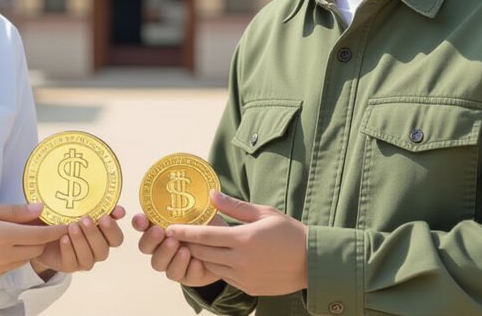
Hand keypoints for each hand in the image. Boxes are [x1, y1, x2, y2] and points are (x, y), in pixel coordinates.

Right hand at [0, 202, 66, 279]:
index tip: (66, 222)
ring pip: (27, 258)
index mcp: (2, 236)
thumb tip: (40, 208)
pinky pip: (14, 264)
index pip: (40, 235)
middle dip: (44, 236)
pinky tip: (7, 242)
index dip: (56, 229)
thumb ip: (15, 211)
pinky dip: (17, 254)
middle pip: (37, 248)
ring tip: (22, 230)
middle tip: (42, 222)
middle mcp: (3, 256)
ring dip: (31, 246)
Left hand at [32, 205, 126, 274]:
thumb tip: (120, 211)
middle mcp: (96, 250)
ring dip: (80, 241)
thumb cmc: (65, 216)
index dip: (113, 229)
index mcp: (104, 236)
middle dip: (94, 234)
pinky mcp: (69, 266)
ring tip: (71, 227)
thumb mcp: (80, 207)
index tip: (105, 217)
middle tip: (85, 219)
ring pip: (89, 257)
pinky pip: (72, 262)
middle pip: (104, 249)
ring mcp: (84, 260)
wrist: (43, 230)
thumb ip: (100, 207)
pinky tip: (63, 238)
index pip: (116, 238)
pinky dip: (69, 249)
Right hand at [132, 205, 226, 286]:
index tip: (142, 219)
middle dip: (151, 240)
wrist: (225, 247)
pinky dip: (189, 268)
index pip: (141, 225)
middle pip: (145, 247)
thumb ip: (193, 204)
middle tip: (162, 232)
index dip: (139, 222)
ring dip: (168, 255)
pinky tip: (198, 262)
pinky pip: (182, 275)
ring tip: (183, 249)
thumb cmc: (207, 225)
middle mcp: (160, 246)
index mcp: (159, 227)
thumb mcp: (200, 212)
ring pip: (159, 264)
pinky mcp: (185, 276)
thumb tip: (204, 192)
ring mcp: (170, 262)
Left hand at [165, 191, 306, 295]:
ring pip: (211, 266)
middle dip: (188, 243)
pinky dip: (217, 266)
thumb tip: (211, 194)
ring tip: (196, 244)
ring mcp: (244, 277)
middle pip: (203, 252)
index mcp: (243, 239)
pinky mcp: (248, 287)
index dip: (184, 232)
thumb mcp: (264, 213)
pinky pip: (225, 276)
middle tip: (178, 234)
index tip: (169, 227)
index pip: (205, 236)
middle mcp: (241, 261)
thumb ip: (234, 206)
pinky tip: (218, 256)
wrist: (312, 262)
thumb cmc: (289, 232)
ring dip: (202, 255)